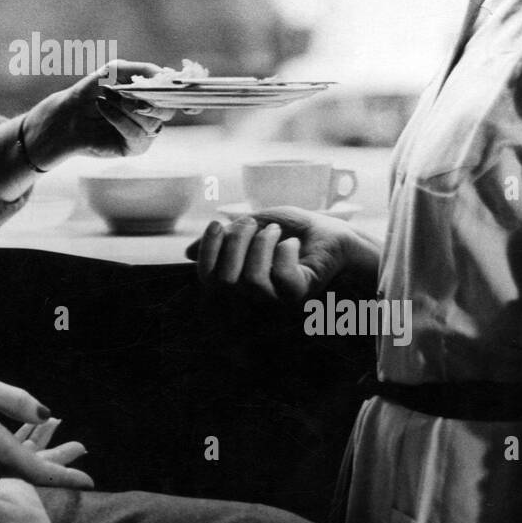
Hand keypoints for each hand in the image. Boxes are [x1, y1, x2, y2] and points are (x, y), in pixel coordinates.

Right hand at [0, 369, 94, 489]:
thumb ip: (16, 401)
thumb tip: (46, 414)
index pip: (38, 471)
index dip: (65, 475)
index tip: (89, 481)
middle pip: (30, 467)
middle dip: (57, 457)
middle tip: (81, 447)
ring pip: (14, 458)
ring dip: (37, 444)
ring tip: (57, 426)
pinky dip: (15, 440)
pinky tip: (25, 424)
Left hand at [22, 60, 174, 167]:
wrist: (69, 114)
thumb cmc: (93, 90)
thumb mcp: (117, 70)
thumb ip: (143, 69)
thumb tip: (166, 75)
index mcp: (153, 96)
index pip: (176, 95)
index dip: (178, 92)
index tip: (169, 84)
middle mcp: (153, 115)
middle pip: (167, 110)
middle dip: (146, 98)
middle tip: (123, 90)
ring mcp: (146, 133)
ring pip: (151, 122)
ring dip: (126, 106)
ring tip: (106, 96)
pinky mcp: (135, 148)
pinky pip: (136, 134)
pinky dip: (118, 118)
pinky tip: (103, 107)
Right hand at [186, 206, 379, 302]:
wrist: (334, 234)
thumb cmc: (296, 230)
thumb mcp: (254, 226)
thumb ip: (224, 239)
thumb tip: (187, 253)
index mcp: (239, 279)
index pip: (208, 278)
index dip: (207, 251)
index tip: (218, 224)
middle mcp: (254, 295)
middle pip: (225, 280)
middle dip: (237, 243)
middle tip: (255, 224)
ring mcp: (277, 298)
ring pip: (251, 282)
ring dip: (262, 245)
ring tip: (277, 232)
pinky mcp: (299, 295)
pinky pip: (281, 277)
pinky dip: (284, 251)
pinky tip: (293, 244)